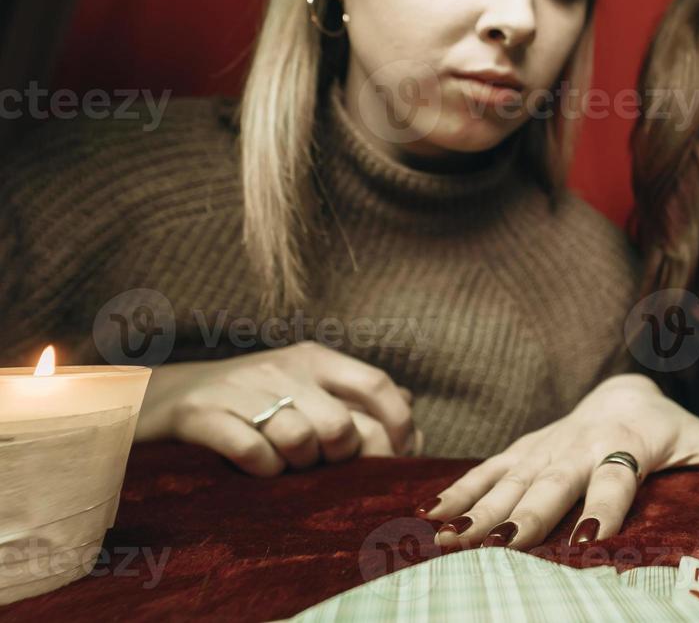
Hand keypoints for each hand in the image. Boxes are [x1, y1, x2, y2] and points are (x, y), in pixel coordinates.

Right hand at [135, 341, 417, 475]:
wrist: (155, 396)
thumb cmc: (245, 401)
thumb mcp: (302, 387)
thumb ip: (354, 398)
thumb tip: (412, 411)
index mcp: (314, 359)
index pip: (376, 384)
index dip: (397, 423)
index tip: (399, 455)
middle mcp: (282, 367)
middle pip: (339, 426)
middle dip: (337, 459)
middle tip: (316, 466)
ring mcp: (240, 388)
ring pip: (299, 441)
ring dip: (295, 467)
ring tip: (280, 465)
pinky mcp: (200, 413)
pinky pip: (252, 452)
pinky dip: (261, 469)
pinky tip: (253, 469)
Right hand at [421, 373, 698, 550]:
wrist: (626, 392)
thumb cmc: (670, 431)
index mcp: (630, 443)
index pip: (617, 478)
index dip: (605, 507)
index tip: (588, 539)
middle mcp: (583, 443)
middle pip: (553, 482)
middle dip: (527, 513)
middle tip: (502, 543)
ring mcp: (547, 445)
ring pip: (512, 479)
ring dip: (481, 509)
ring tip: (450, 539)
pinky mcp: (524, 449)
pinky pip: (488, 470)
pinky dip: (460, 492)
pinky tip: (432, 517)